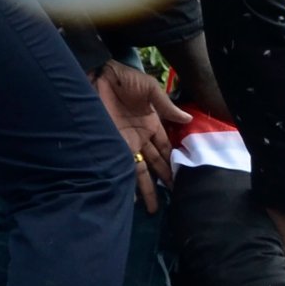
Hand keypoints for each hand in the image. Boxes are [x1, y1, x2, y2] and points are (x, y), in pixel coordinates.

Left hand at [92, 61, 188, 213]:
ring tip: (154, 209)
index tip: (183, 177)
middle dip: (164, 180)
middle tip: (174, 198)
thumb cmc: (125, 79)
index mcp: (151, 123)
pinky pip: (122, 168)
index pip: (166, 147)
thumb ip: (167, 106)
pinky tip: (130, 199)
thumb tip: (187, 118)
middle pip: (155, 163)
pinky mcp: (112, 146)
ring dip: (147, 189)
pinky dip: (126, 183)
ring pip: (140, 170)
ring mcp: (126, 143)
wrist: (98, 76)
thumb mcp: (150, 88)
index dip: (174, 161)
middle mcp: (140, 137)